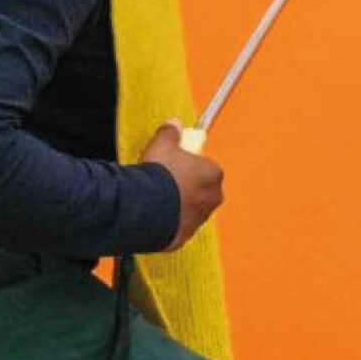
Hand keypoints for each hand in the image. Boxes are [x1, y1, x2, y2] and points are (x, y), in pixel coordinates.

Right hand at [141, 119, 222, 251]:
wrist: (147, 205)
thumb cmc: (160, 174)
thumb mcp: (163, 144)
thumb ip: (170, 132)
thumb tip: (173, 124)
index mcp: (213, 174)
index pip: (206, 166)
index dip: (189, 163)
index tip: (175, 163)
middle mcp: (212, 198)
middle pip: (202, 188)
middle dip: (187, 185)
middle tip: (165, 180)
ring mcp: (200, 218)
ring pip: (191, 208)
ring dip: (178, 203)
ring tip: (157, 197)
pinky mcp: (186, 234)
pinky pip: (178, 224)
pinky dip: (169, 220)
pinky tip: (154, 212)